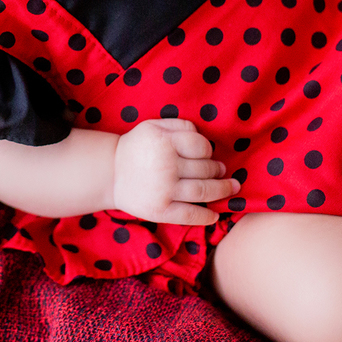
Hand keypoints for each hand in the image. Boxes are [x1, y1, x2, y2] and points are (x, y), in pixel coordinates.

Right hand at [111, 118, 239, 224]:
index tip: (208, 154)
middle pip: (205, 168)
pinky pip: (189, 214)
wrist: (109, 173)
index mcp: (164, 142)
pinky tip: (215, 216)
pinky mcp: (160, 210)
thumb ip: (179, 125)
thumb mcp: (153, 126)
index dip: (208, 150)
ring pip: (203, 191)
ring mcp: (164, 190)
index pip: (201, 146)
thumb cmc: (136, 147)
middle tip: (223, 172)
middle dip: (218, 170)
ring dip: (222, 190)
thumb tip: (204, 135)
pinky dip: (205, 217)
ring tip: (231, 188)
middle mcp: (166, 166)